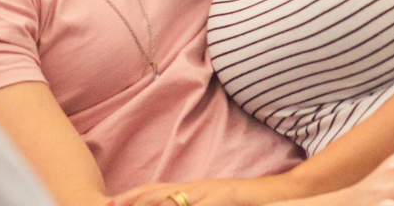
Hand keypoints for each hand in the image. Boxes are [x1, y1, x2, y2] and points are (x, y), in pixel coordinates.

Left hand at [115, 175, 297, 205]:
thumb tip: (181, 203)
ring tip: (128, 205)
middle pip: (162, 192)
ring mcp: (213, 193)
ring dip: (152, 201)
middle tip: (110, 204)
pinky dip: (183, 205)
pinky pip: (200, 205)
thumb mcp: (220, 205)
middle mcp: (201, 189)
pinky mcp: (226, 198)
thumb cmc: (251, 203)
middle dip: (134, 198)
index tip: (113, 203)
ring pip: (176, 197)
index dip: (136, 197)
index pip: (161, 192)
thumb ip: (200, 203)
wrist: (283, 195)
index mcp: (198, 191)